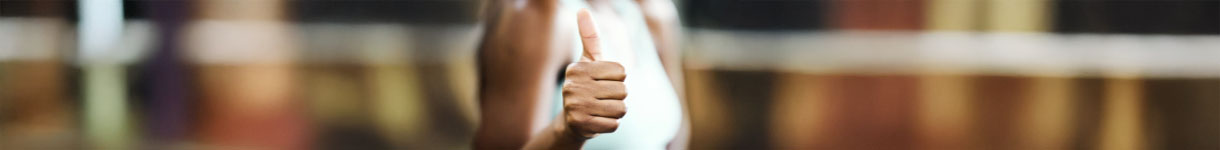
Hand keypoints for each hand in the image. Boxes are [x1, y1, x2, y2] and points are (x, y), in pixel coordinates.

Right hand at [561, 9, 627, 138]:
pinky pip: (614, 124)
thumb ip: (590, 36)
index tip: (604, 82)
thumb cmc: (586, 85)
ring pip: (620, 108)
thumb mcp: (588, 60)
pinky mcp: (581, 125)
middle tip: (603, 98)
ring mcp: (575, 107)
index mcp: (577, 68)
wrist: (572, 121)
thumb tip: (583, 10)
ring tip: (602, 109)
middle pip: (623, 90)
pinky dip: (611, 124)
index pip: (622, 71)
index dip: (619, 79)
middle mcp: (573, 86)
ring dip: (616, 111)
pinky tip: (598, 121)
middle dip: (619, 96)